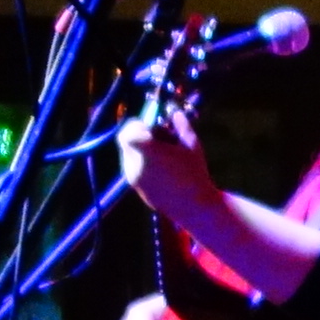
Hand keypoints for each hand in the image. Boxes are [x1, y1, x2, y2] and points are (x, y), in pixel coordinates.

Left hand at [116, 106, 220, 234]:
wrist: (194, 207)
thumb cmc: (195, 174)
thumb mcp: (192, 145)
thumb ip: (180, 125)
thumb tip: (174, 113)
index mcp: (147, 152)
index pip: (127, 133)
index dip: (136, 125)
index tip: (149, 125)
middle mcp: (135, 165)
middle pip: (125, 141)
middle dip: (138, 134)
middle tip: (156, 134)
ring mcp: (133, 178)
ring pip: (127, 154)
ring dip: (139, 148)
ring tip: (162, 153)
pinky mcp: (135, 188)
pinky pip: (132, 167)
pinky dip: (141, 162)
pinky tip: (162, 168)